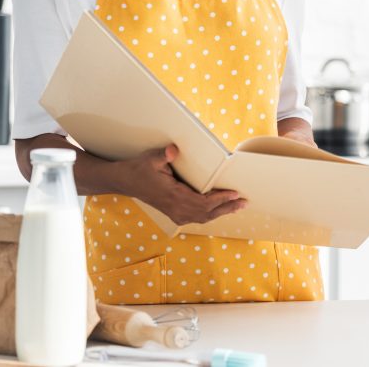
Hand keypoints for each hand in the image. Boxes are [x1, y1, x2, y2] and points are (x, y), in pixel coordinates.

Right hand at [119, 145, 246, 224]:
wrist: (125, 181)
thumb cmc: (139, 169)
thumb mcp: (150, 159)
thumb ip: (163, 155)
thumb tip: (173, 150)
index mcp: (173, 196)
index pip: (203, 202)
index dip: (221, 198)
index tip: (235, 194)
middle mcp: (176, 209)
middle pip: (207, 213)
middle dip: (227, 207)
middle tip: (244, 203)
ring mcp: (174, 213)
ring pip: (203, 218)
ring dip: (221, 212)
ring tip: (237, 207)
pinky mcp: (173, 214)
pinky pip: (196, 218)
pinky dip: (210, 215)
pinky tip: (219, 210)